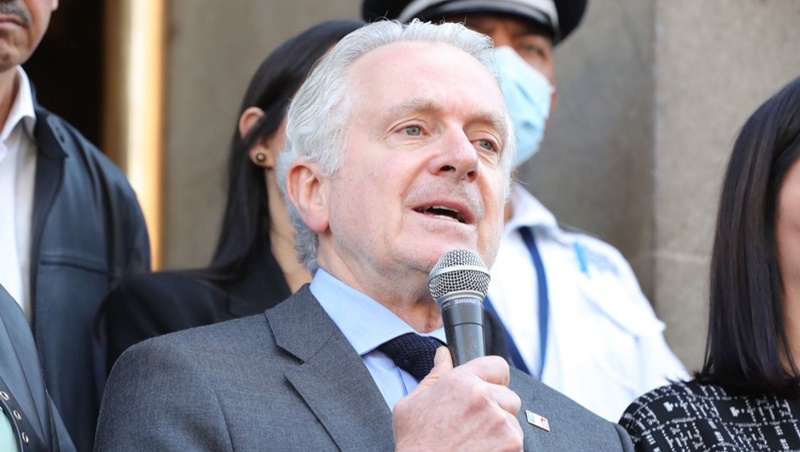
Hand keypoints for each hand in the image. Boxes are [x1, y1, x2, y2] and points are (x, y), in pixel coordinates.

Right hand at [393, 347, 522, 450]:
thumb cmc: (415, 445)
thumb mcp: (412, 404)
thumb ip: (434, 375)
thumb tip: (443, 356)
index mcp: (460, 382)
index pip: (497, 365)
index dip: (494, 378)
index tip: (489, 389)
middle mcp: (483, 398)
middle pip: (509, 395)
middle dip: (497, 408)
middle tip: (475, 425)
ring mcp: (500, 422)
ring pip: (513, 421)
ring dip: (501, 430)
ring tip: (475, 442)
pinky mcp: (511, 445)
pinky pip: (517, 441)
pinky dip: (504, 448)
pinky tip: (481, 451)